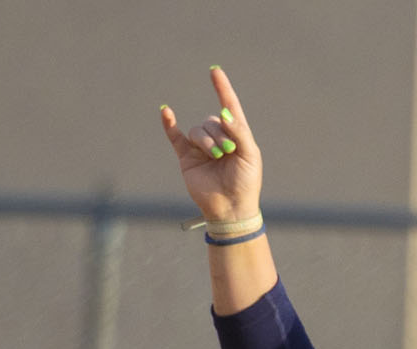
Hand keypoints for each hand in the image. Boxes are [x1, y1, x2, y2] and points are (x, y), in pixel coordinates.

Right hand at [159, 66, 262, 224]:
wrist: (230, 208)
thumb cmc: (245, 183)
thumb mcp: (250, 155)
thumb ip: (239, 132)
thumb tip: (224, 112)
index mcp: (236, 135)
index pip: (229, 106)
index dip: (223, 89)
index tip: (215, 71)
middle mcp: (218, 138)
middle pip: (212, 121)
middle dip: (219, 135)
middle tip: (228, 153)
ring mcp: (201, 147)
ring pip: (197, 130)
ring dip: (206, 142)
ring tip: (216, 158)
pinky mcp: (186, 157)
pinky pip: (175, 136)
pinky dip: (169, 124)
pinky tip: (166, 112)